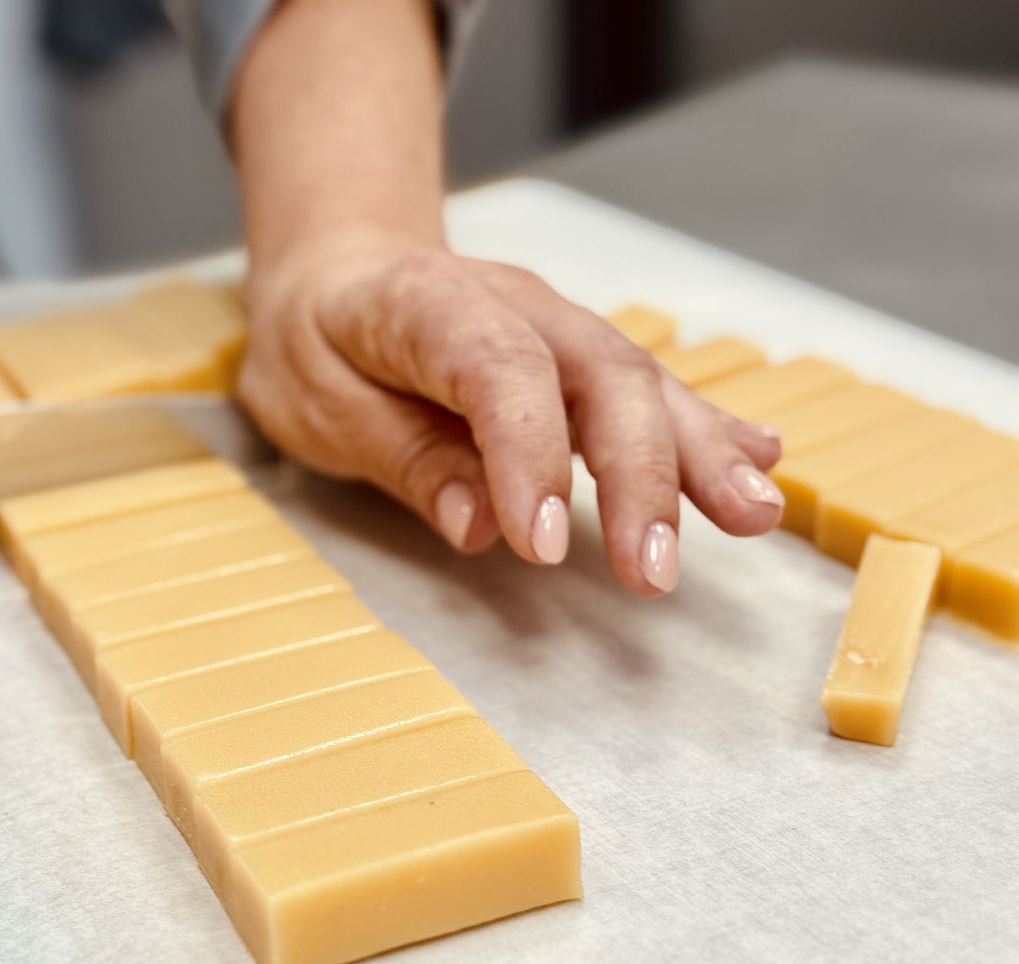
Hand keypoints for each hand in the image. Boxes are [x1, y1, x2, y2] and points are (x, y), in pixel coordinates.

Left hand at [240, 228, 784, 595]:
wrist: (339, 274)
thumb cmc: (320, 345)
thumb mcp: (319, 406)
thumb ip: (403, 458)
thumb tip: (481, 526)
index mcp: (427, 305)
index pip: (499, 370)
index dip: (531, 456)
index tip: (548, 547)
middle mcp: (514, 304)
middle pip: (599, 375)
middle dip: (639, 476)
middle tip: (655, 573)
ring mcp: (557, 326)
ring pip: (643, 381)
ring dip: (700, 453)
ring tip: (754, 515)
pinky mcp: (580, 358)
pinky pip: (650, 389)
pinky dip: (705, 428)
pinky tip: (760, 462)